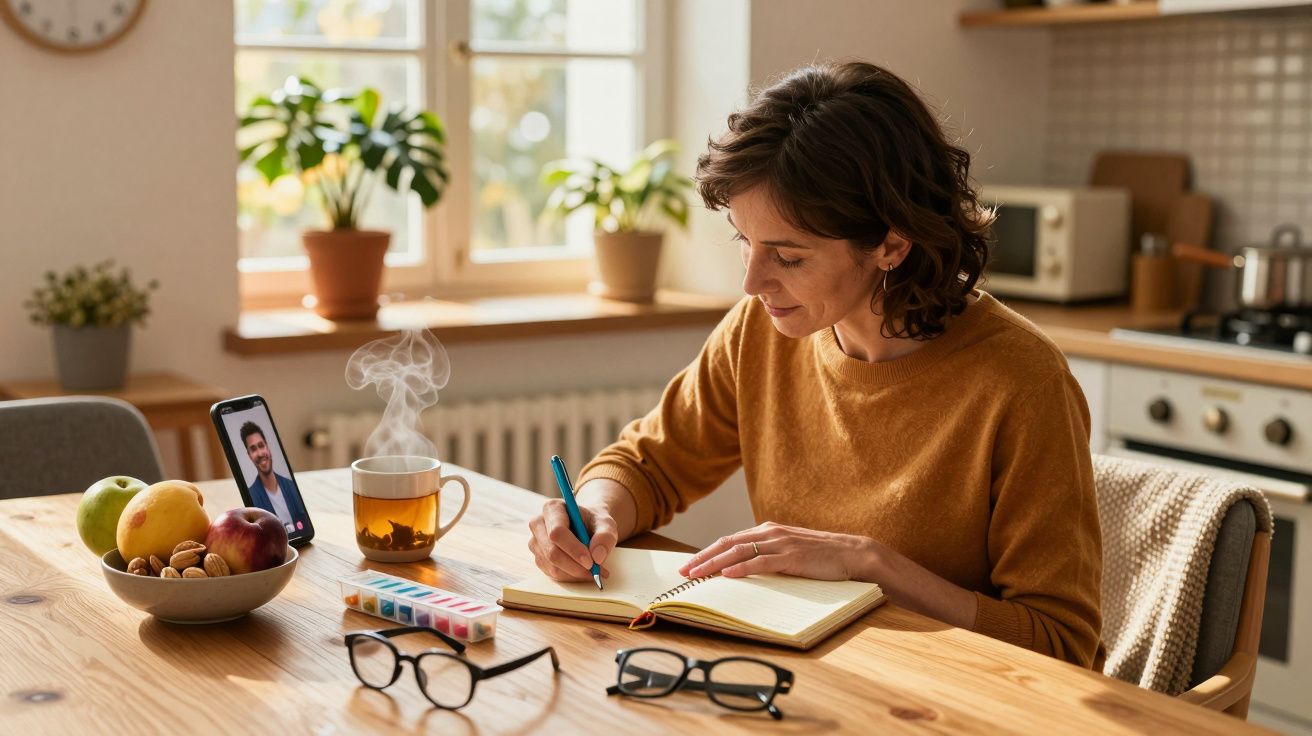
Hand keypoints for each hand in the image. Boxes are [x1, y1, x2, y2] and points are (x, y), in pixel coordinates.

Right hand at [527, 499, 617, 581]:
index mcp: (553, 508)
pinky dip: (571, 576)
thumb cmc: (594, 522)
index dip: (573, 549)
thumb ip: (605, 536)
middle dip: (575, 566)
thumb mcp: (606, 524)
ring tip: (595, 570)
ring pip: (552, 566)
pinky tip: (583, 571)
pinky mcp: (538, 557)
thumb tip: (597, 557)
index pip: (557, 532)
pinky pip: (552, 573)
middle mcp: (538, 524)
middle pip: (552, 552)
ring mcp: (535, 542)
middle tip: (595, 572)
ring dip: (575, 573)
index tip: (591, 561)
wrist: (586, 527)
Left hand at [677, 522, 874, 580]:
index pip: (729, 540)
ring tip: (697, 574)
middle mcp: (770, 533)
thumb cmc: (821, 557)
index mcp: (768, 531)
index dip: (707, 552)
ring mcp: (781, 543)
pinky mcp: (792, 557)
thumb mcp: (789, 552)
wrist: (852, 554)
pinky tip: (727, 574)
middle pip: (727, 543)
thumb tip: (743, 569)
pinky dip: (741, 567)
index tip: (689, 565)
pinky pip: (761, 562)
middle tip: (683, 572)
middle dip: (702, 558)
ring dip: (714, 563)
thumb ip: (768, 555)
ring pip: (739, 551)